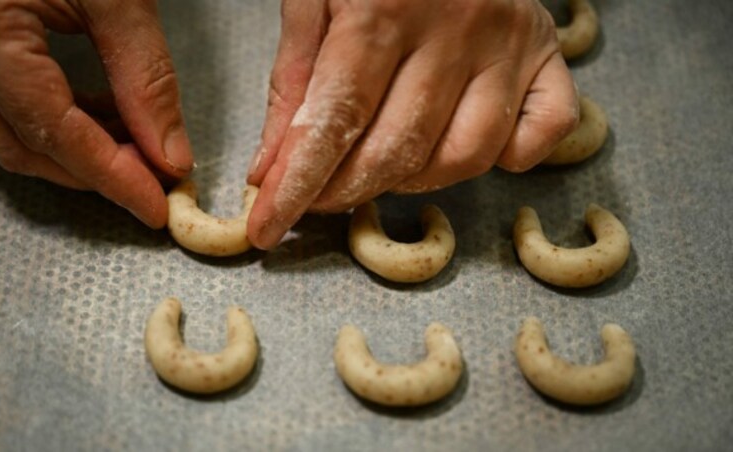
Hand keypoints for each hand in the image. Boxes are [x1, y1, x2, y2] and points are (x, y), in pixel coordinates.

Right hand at [0, 0, 193, 227]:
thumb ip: (145, 74)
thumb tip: (170, 154)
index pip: (54, 132)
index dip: (112, 179)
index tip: (157, 208)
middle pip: (24, 146)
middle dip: (95, 173)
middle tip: (155, 181)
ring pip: (10, 131)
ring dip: (79, 151)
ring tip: (139, 146)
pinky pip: (4, 102)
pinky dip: (59, 119)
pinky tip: (105, 112)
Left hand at [246, 0, 577, 248]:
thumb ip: (291, 81)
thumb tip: (270, 171)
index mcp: (386, 6)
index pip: (338, 120)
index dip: (297, 184)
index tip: (267, 228)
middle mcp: (457, 28)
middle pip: (398, 149)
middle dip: (344, 191)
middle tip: (314, 197)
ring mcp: (509, 44)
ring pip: (465, 156)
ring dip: (412, 182)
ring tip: (377, 166)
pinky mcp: (548, 54)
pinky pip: (543, 133)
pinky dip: (508, 158)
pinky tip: (462, 144)